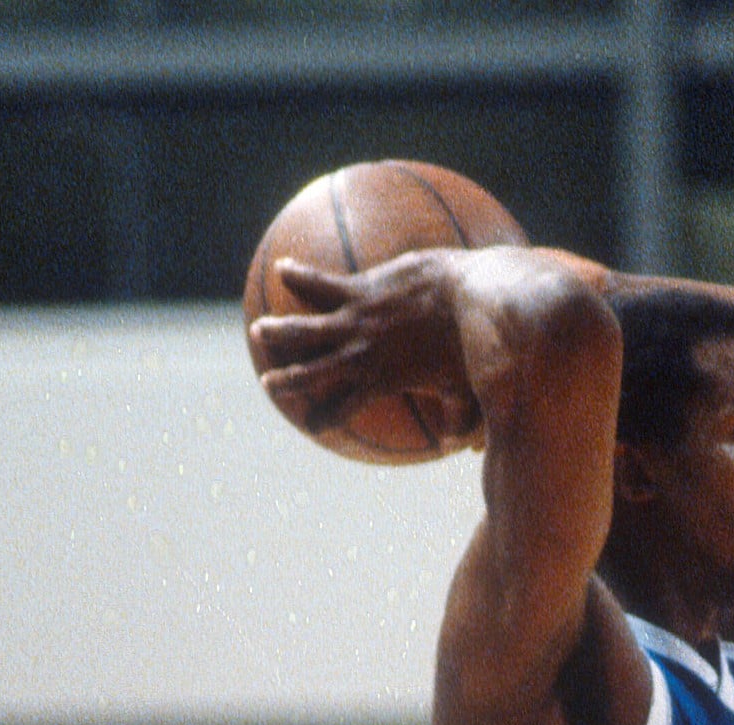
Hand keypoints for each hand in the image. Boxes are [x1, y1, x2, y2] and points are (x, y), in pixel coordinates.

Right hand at [248, 250, 478, 435]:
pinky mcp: (361, 287)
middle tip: (269, 384)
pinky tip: (283, 268)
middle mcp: (359, 354)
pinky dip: (299, 277)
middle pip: (310, 374)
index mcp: (379, 382)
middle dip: (287, 381)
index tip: (312, 426)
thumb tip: (457, 446)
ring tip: (259, 331)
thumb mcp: (467, 393)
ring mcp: (356, 320)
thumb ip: (458, 421)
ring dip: (279, 332)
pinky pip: (320, 282)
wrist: (472, 297)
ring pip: (304, 329)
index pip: (342, 410)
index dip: (324, 419)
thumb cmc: (474, 347)